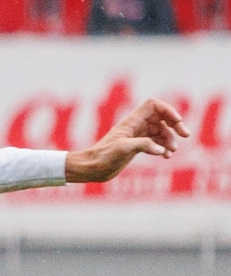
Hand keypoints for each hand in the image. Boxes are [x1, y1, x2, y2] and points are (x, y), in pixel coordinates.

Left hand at [65, 98, 190, 182]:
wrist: (91, 169)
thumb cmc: (103, 157)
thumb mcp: (123, 149)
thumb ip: (143, 145)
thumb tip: (161, 149)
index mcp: (132, 122)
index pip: (153, 105)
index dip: (167, 110)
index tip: (176, 121)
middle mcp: (135, 126)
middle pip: (161, 118)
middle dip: (175, 125)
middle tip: (185, 135)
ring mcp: (136, 137)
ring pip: (160, 132)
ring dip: (170, 139)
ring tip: (172, 151)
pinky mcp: (136, 147)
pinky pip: (155, 143)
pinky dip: (163, 148)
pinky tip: (165, 156)